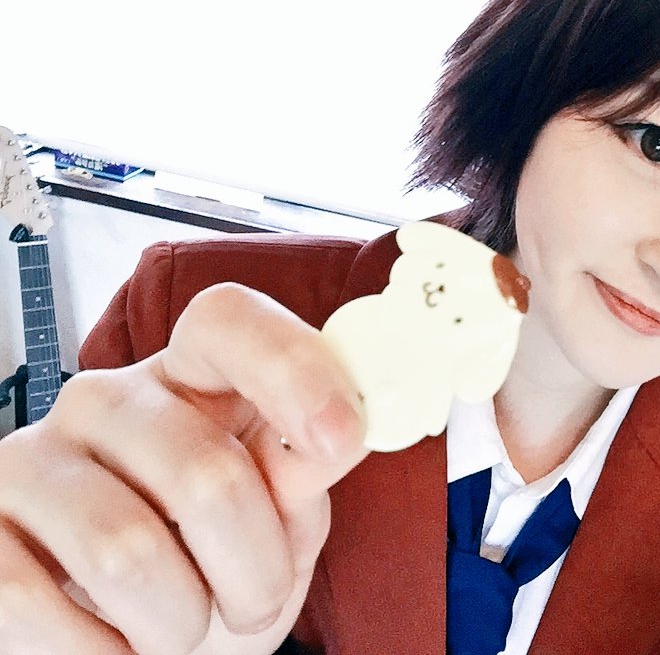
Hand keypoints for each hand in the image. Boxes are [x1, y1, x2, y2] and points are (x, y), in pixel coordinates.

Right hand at [0, 283, 368, 654]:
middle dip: (255, 568)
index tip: (343, 436)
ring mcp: (31, 459)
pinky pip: (36, 605)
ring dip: (181, 621)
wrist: (128, 636)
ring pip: (127, 552)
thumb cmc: (213, 559)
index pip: (228, 321)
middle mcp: (105, 401)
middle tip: (255, 601)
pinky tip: (117, 646)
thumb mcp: (277, 514)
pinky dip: (100, 654)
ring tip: (185, 627)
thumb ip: (302, 467)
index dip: (292, 368)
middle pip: (204, 472)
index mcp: (190, 379)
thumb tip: (343, 431)